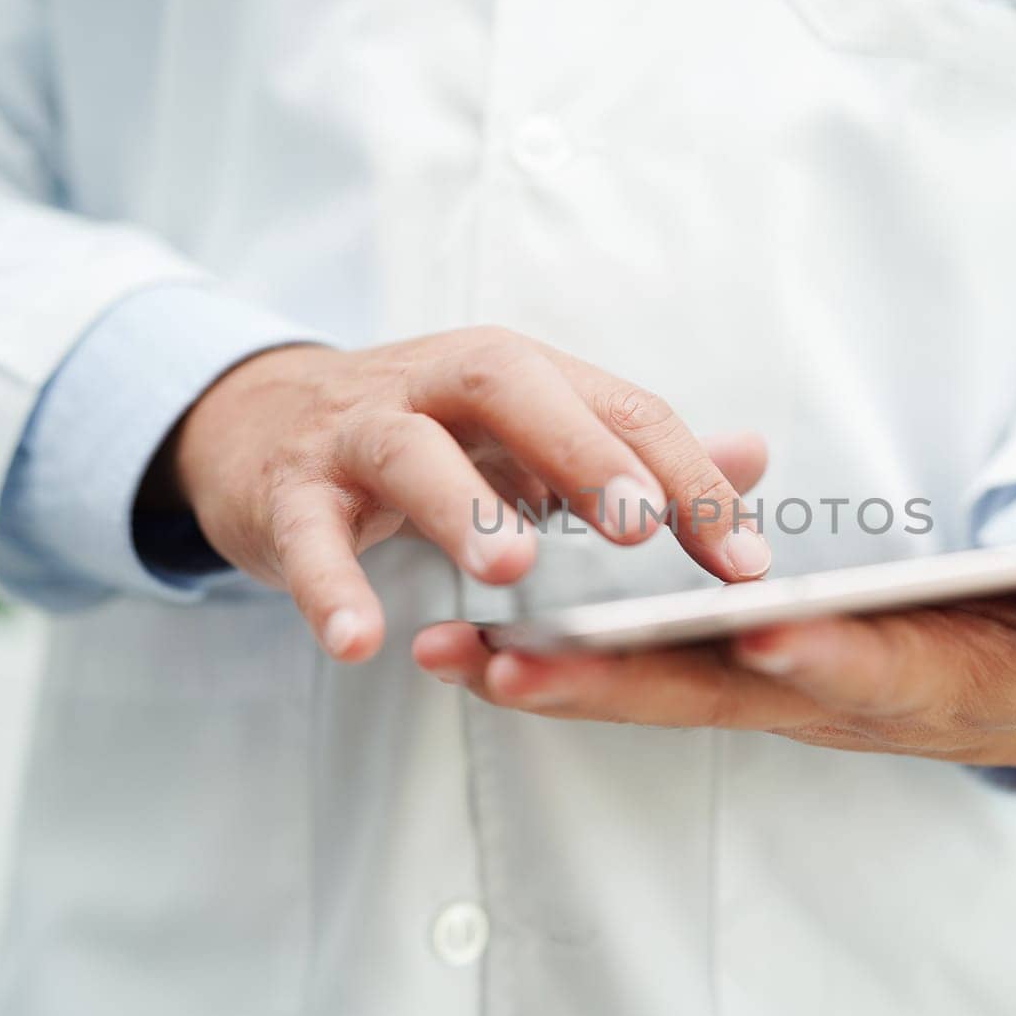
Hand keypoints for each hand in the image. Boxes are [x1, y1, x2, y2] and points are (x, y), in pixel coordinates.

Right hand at [159, 326, 772, 661]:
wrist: (260, 423)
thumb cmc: (426, 437)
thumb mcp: (531, 434)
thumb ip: (634, 450)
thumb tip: (755, 455)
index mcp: (518, 374)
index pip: (622, 408)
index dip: (689, 480)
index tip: (748, 564)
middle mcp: (440, 384)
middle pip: (515, 389)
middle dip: (583, 453)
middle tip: (640, 525)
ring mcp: (358, 432)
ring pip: (409, 451)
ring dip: (462, 507)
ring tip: (512, 571)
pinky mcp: (286, 491)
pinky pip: (307, 534)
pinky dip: (330, 585)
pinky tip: (361, 640)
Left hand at [411, 558, 1015, 767]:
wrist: (1008, 692)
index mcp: (917, 676)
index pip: (870, 669)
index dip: (828, 656)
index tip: (770, 632)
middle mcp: (822, 694)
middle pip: (718, 693)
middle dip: (621, 681)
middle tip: (515, 665)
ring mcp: (768, 691)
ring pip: (654, 689)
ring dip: (556, 676)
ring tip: (450, 654)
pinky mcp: (732, 675)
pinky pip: (640, 672)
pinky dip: (561, 664)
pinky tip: (476, 647)